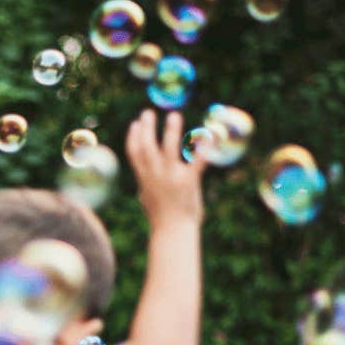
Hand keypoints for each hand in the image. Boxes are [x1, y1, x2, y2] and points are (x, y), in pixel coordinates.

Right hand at [126, 110, 205, 229]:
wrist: (173, 231)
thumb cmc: (162, 219)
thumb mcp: (148, 201)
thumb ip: (146, 189)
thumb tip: (141, 188)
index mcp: (144, 178)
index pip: (134, 153)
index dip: (133, 136)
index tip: (135, 124)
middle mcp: (155, 175)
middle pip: (147, 145)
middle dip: (146, 127)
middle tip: (148, 112)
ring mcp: (171, 177)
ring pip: (168, 148)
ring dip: (170, 130)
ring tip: (173, 115)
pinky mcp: (188, 181)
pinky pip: (197, 161)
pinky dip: (204, 148)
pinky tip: (210, 135)